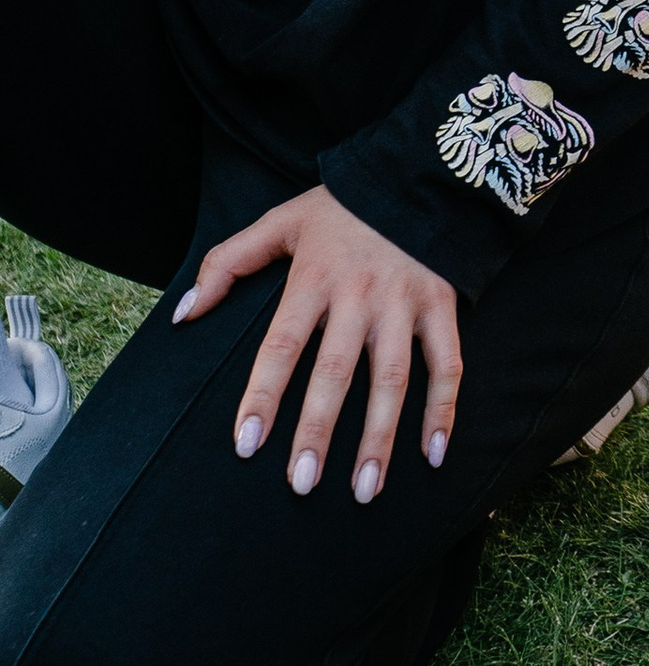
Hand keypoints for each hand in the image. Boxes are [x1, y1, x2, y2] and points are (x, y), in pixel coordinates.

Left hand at [176, 186, 461, 501]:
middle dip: (317, 431)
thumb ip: (228, 262)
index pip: (282, 345)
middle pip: (336, 372)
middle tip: (300, 485)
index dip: (263, 395)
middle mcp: (360, 295)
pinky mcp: (442, 306)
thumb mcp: (282, 221)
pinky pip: (448, 365)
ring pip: (392, 380)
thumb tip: (184, 314)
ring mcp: (405, 303)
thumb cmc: (343, 207)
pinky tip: (433, 455)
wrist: (421, 175)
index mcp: (315, 277)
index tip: (246, 445)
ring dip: (379, 437)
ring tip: (363, 490)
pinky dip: (444, 411)